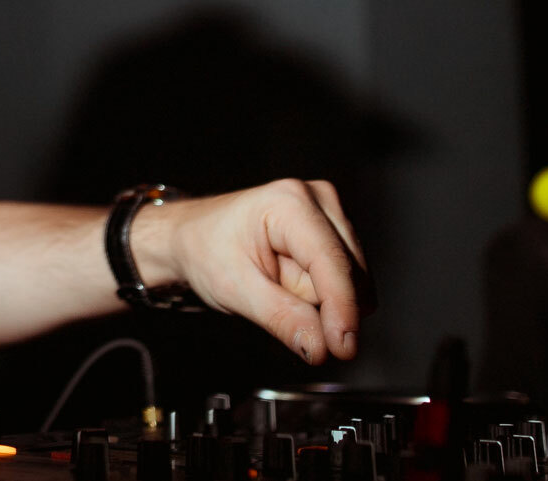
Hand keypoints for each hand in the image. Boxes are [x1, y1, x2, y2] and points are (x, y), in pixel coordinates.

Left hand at [163, 179, 374, 363]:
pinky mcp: (334, 230)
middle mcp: (317, 199)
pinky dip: (322, 293)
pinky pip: (347, 278)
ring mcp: (329, 212)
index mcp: (289, 202)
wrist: (194, 238)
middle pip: (349, 272)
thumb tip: (321, 347)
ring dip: (321, 300)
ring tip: (278, 284)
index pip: (331, 262)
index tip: (344, 348)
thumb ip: (281, 317)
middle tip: (274, 298)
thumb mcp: (235, 289)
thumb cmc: (207, 251)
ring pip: (353, 279)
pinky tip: (291, 281)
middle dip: (322, 304)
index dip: (342, 308)